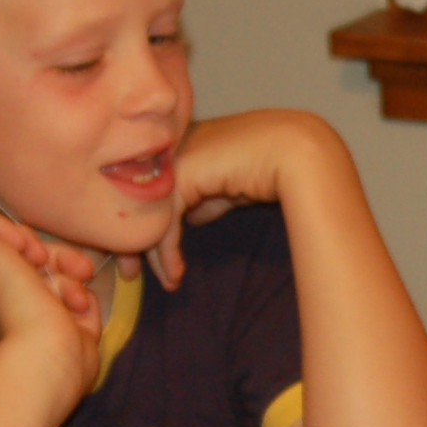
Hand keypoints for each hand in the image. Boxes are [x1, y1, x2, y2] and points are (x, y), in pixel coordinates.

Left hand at [0, 215, 99, 402]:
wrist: (50, 356)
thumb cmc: (18, 306)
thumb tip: (9, 233)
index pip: (13, 246)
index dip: (26, 240)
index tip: (31, 250)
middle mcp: (20, 299)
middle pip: (45, 260)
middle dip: (61, 257)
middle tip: (74, 266)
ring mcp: (50, 315)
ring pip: (68, 277)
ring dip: (74, 282)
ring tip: (75, 299)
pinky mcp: (77, 329)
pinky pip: (87, 300)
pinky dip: (86, 302)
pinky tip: (81, 313)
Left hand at [145, 110, 334, 289]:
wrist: (295, 154)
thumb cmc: (274, 168)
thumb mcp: (233, 188)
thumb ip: (209, 199)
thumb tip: (191, 216)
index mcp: (182, 145)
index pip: (150, 189)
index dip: (145, 224)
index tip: (143, 257)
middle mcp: (171, 149)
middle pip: (139, 200)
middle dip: (134, 240)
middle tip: (131, 273)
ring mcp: (173, 159)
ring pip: (147, 212)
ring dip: (151, 253)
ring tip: (166, 281)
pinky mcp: (180, 176)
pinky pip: (164, 220)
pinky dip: (167, 251)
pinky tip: (175, 272)